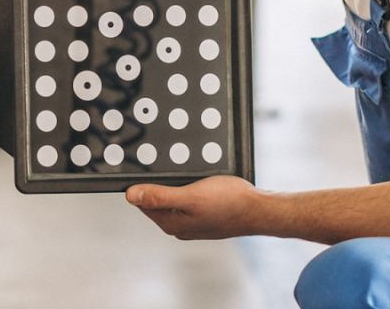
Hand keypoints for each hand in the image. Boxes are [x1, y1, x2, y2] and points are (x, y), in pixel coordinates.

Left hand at [126, 175, 261, 239]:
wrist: (258, 210)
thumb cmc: (228, 203)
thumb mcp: (190, 196)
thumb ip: (160, 196)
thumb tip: (131, 195)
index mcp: (170, 223)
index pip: (142, 202)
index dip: (141, 183)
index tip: (145, 165)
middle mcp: (178, 226)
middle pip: (157, 200)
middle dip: (158, 182)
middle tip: (165, 163)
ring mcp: (192, 222)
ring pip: (173, 198)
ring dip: (174, 183)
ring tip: (184, 170)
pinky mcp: (204, 216)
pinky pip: (187, 199)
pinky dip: (187, 188)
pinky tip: (197, 179)